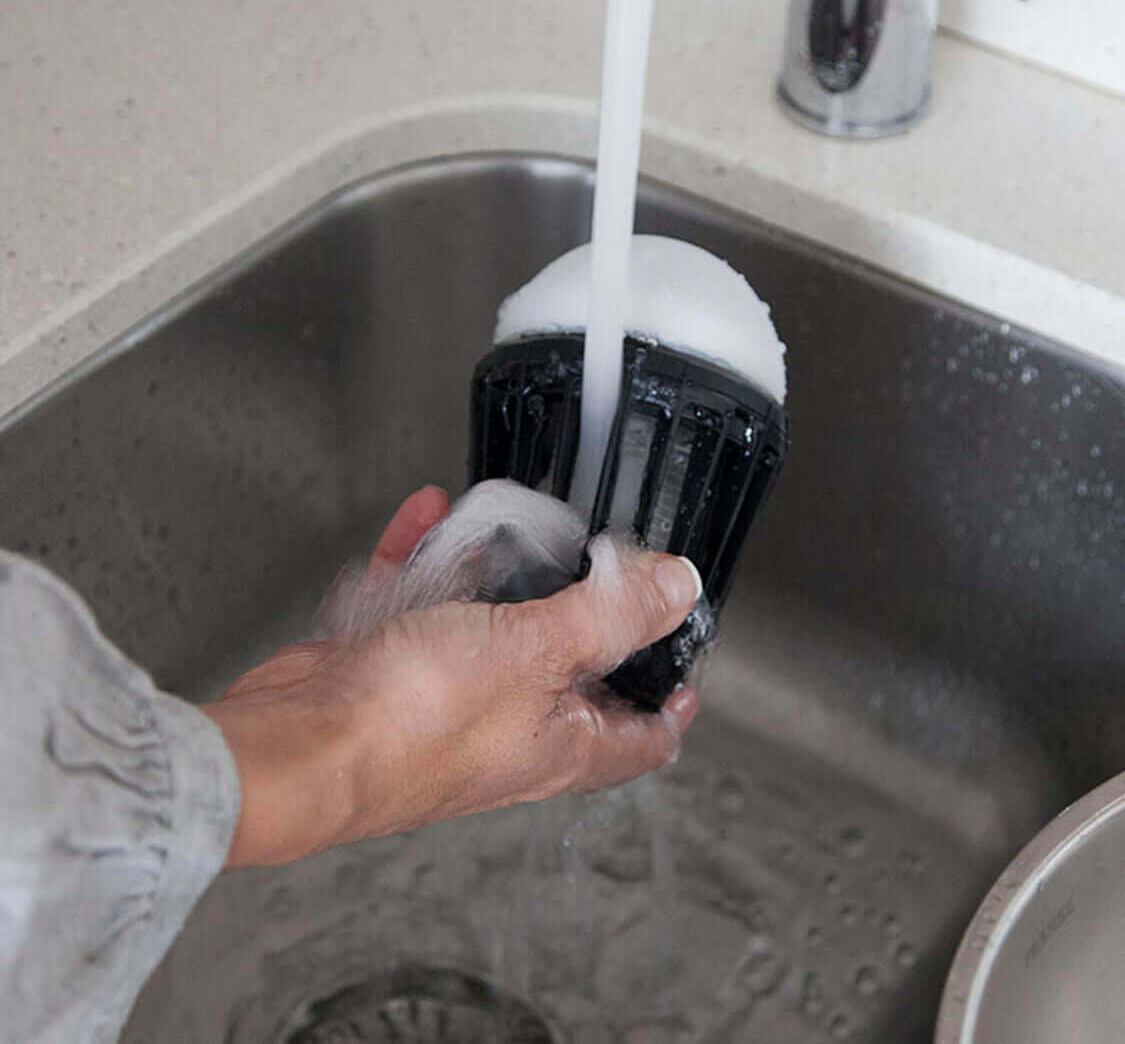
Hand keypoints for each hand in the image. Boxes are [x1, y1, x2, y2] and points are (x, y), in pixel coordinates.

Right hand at [201, 487, 701, 867]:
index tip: (686, 659)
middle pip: (566, 668)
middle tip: (593, 561)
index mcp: (561, 744)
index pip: (641, 737)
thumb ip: (612, 615)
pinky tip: (426, 518)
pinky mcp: (393, 672)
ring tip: (510, 525)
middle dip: (580, 609)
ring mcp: (448, 699)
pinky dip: (427, 557)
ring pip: (489, 626)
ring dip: (499, 571)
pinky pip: (421, 603)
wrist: (298, 746)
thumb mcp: (537, 651)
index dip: (673, 700)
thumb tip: (679, 589)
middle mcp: (508, 729)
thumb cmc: (411, 726)